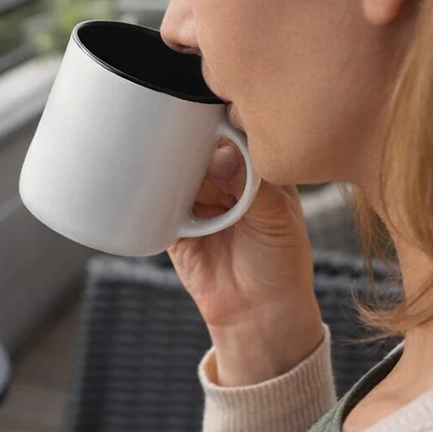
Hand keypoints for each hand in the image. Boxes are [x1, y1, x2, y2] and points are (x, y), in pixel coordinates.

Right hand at [167, 143, 324, 386]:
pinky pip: (154, 205)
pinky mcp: (171, 226)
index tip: (206, 118)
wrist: (258, 313)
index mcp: (255, 172)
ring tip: (171, 170)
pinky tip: (152, 189)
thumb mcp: (277, 216)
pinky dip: (151, 197)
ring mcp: (196, 202)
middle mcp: (224, 182)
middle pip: (198, 150)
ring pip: (175, 173)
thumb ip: (252, 183)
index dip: (219, 124)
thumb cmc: (281, 264)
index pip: (233, 135)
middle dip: (189, 145)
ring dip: (169, 169)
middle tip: (185, 147)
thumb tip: (221, 154)